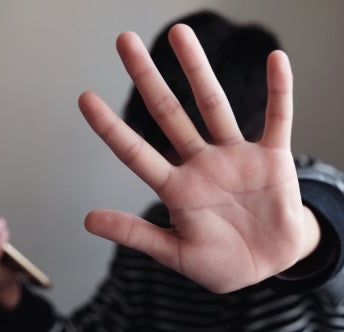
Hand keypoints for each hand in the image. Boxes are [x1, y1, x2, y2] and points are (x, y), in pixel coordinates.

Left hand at [78, 24, 319, 292]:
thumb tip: (88, 220)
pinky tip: (275, 60)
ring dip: (197, 71)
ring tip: (179, 34)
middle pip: (169, 114)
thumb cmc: (221, 263)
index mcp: (177, 190)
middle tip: (123, 41)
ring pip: (214, 106)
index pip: (136, 152)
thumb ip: (136, 234)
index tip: (84, 98)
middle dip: (147, 79)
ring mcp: (236, 158)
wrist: (268, 264)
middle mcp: (202, 165)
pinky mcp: (272, 159)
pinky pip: (278, 118)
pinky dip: (279, 91)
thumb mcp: (176, 254)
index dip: (110, 128)